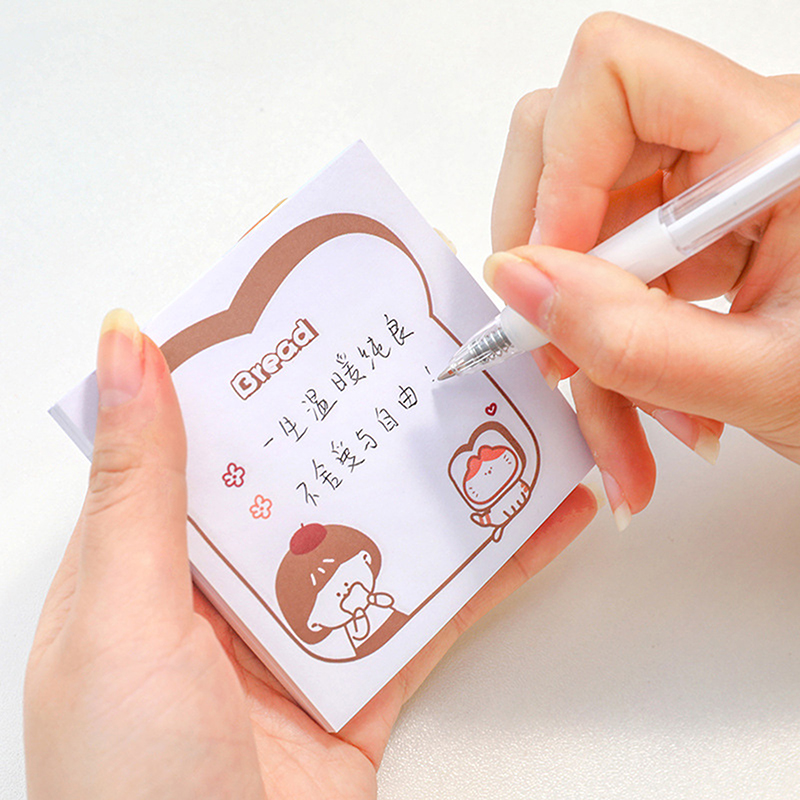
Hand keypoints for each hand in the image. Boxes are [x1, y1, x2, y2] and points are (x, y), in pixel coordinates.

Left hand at [25, 310, 597, 799]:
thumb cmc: (125, 784)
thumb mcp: (119, 616)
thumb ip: (140, 485)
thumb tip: (125, 346)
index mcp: (159, 543)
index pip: (208, 410)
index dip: (253, 336)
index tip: (307, 266)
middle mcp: (232, 569)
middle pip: (311, 456)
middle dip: (364, 391)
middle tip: (421, 323)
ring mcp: (308, 617)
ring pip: (386, 519)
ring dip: (442, 466)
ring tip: (498, 398)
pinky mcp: (368, 669)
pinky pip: (441, 603)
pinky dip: (496, 564)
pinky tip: (544, 516)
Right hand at [488, 13, 799, 528]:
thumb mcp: (766, 380)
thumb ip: (634, 339)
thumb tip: (518, 283)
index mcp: (773, 147)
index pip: (616, 78)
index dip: (560, 172)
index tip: (548, 273)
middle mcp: (732, 150)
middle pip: (569, 146)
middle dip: (547, 260)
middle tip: (557, 341)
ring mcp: (703, 197)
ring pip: (578, 232)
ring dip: (578, 337)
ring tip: (618, 424)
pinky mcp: (690, 242)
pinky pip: (603, 276)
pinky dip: (603, 352)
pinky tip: (636, 411)